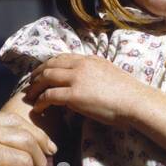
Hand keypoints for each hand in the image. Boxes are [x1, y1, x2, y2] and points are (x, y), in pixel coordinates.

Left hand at [23, 53, 143, 127]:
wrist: (136, 102)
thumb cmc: (128, 94)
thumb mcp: (109, 74)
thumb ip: (95, 74)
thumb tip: (87, 82)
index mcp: (89, 59)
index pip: (62, 57)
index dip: (48, 64)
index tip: (42, 72)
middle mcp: (81, 65)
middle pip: (50, 65)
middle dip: (37, 74)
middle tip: (31, 83)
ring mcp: (76, 79)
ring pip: (46, 78)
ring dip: (35, 87)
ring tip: (30, 96)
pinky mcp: (74, 95)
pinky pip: (49, 96)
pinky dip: (40, 101)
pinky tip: (38, 108)